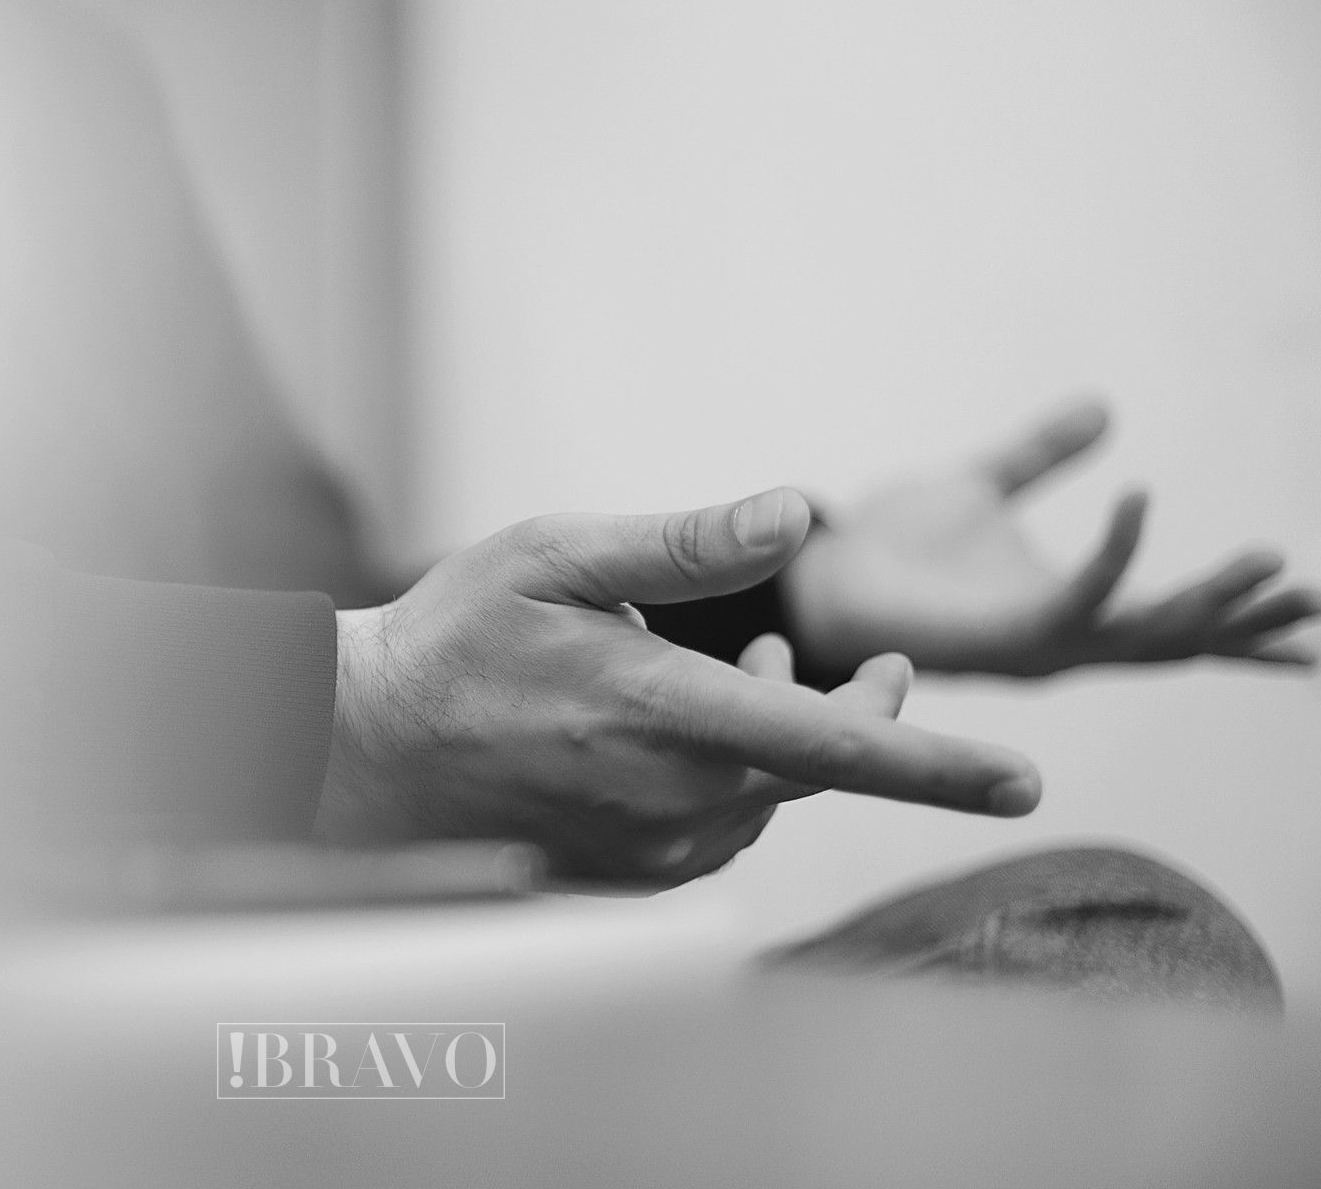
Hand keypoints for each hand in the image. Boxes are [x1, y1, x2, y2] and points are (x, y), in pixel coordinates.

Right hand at [314, 489, 1040, 883]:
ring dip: (785, 737)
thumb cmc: (455, 638)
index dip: (935, 763)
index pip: (831, 743)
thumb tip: (799, 514)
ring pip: (773, 797)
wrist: (363, 746)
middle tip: (859, 661)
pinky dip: (738, 777)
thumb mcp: (556, 556)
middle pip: (818, 768)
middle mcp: (667, 796)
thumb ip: (684, 542)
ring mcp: (649, 846)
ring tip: (736, 673)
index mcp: (661, 712)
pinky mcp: (631, 873)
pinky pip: (725, 826)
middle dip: (861, 713)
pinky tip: (687, 729)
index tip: (1022, 779)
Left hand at [781, 400, 1320, 678]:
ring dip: (1208, 603)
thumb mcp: (984, 484)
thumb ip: (1043, 452)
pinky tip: (1138, 496)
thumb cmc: (893, 544)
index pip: (1173, 623)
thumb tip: (1106, 406)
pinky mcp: (999, 640)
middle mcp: (1062, 639)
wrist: (820, 569)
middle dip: (1247, 622)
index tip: (1316, 627)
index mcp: (1069, 610)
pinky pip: (1075, 600)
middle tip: (1316, 596)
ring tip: (1271, 563)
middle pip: (1177, 639)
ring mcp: (1035, 647)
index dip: (1242, 629)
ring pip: (1145, 634)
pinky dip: (1113, 553)